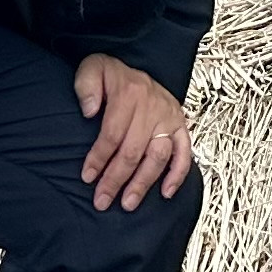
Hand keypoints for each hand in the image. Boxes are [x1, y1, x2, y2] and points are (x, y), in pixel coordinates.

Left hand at [74, 55, 193, 212]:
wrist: (135, 70)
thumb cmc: (111, 76)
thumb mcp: (93, 69)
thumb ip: (86, 85)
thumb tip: (89, 111)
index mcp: (130, 92)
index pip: (113, 133)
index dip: (99, 158)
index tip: (87, 177)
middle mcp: (153, 106)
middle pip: (134, 150)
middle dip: (116, 179)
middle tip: (102, 200)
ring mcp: (169, 117)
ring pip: (158, 156)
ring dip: (143, 183)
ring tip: (128, 203)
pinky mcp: (181, 125)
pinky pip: (184, 152)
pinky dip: (177, 174)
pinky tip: (165, 193)